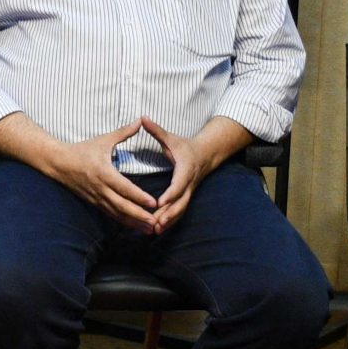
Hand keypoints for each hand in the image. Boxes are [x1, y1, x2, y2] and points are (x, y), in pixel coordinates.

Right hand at [43, 123, 159, 229]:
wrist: (59, 163)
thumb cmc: (83, 150)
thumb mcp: (104, 140)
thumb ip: (124, 132)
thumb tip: (140, 120)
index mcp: (104, 172)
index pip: (125, 187)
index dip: (139, 196)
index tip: (154, 203)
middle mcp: (100, 188)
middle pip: (122, 206)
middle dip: (140, 215)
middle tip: (156, 222)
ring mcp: (97, 198)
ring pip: (117, 214)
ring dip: (134, 223)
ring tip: (150, 229)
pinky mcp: (95, 203)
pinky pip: (111, 215)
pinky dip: (124, 222)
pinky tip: (135, 227)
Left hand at [134, 116, 207, 235]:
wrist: (205, 155)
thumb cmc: (184, 146)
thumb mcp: (171, 138)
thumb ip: (156, 130)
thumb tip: (143, 117)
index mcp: (185, 169)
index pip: (179, 183)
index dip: (170, 193)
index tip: (160, 201)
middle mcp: (188, 183)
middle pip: (180, 202)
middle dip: (168, 213)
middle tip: (155, 223)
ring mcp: (188, 192)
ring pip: (180, 210)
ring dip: (169, 221)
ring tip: (155, 230)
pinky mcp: (185, 198)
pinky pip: (179, 212)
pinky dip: (170, 221)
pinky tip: (158, 230)